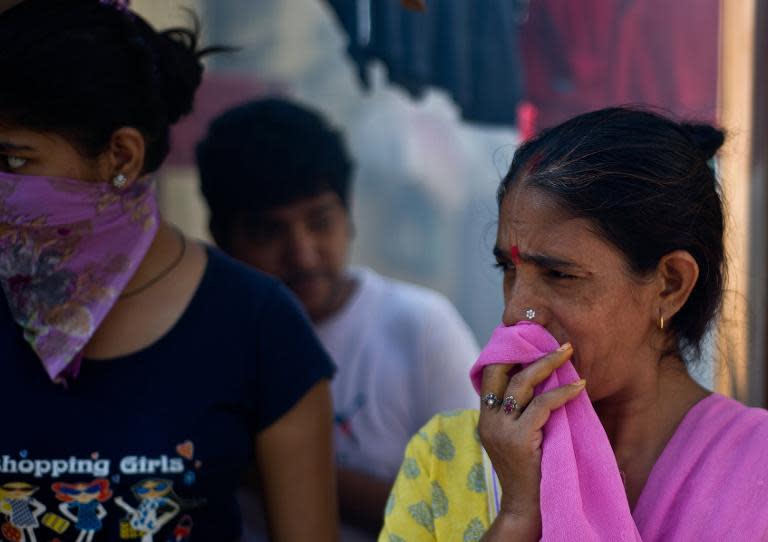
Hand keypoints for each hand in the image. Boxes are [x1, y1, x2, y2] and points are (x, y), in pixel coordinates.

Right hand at [477, 343, 583, 539]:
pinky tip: (580, 387)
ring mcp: (501, 429)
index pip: (489, 374)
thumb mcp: (518, 439)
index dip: (508, 353)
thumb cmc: (531, 475)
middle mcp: (488, 420)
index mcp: (485, 418)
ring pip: (521, 383)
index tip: (531, 339)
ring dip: (547, 364)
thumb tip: (543, 385)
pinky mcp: (518, 439)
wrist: (527, 511)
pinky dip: (562, 393)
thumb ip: (521, 415)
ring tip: (568, 353)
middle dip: (526, 352)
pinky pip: (542, 405)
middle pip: (500, 371)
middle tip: (555, 343)